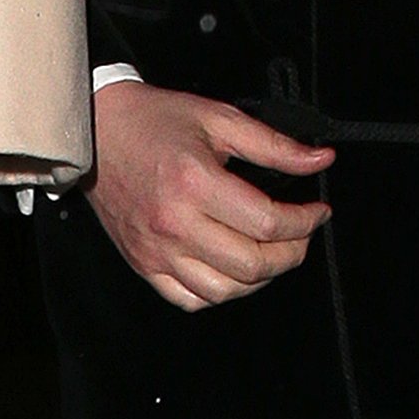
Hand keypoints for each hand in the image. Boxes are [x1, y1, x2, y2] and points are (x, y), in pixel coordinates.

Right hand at [90, 79, 334, 311]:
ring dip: (260, 277)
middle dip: (291, 253)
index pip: (267, 222)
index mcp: (195, 182)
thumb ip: (273, 145)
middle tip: (300, 234)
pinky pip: (190, 299)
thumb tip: (320, 161)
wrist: (97, 130)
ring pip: (225, 290)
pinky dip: (220, 292)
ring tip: (270, 252)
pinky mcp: (143, 263)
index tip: (317, 212)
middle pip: (252, 264)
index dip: (305, 221)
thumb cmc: (156, 120)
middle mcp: (174, 223)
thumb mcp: (219, 119)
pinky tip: (232, 269)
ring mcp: (156, 249)